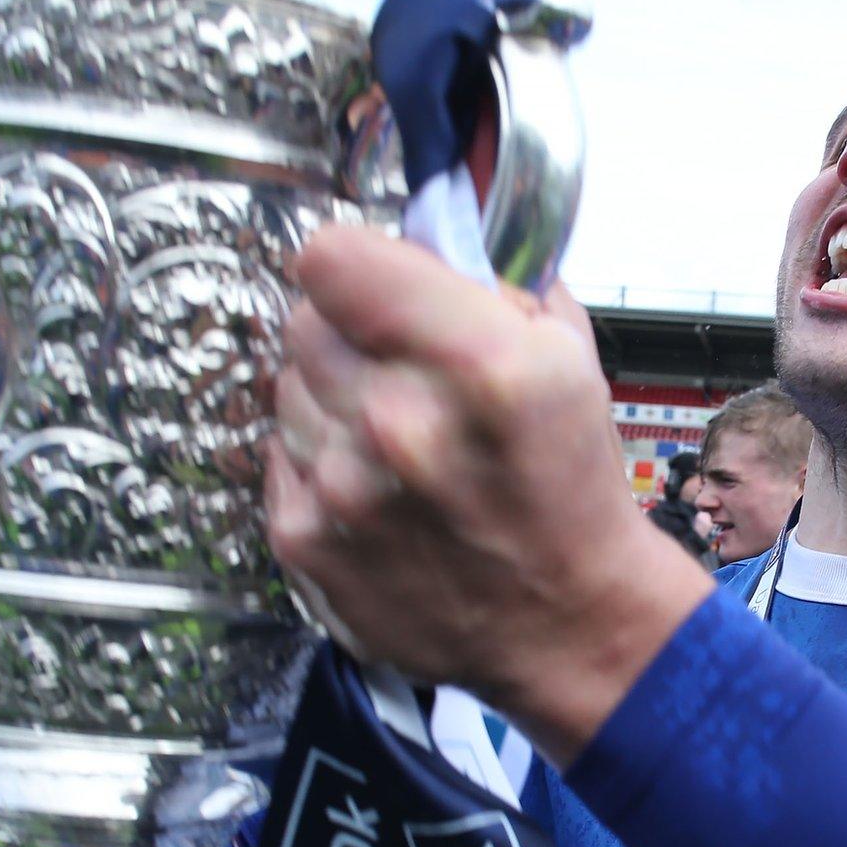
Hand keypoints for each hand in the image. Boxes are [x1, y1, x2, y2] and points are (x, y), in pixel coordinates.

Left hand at [267, 227, 714, 764]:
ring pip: (287, 385)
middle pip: (305, 318)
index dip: (352, 259)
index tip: (370, 276)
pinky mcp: (304, 539)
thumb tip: (426, 224)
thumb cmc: (568, 488)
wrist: (567, 622)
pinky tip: (373, 486)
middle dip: (349, 330)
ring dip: (332, 398)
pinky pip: (277, 452)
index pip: (332, 258)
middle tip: (399, 366)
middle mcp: (400, 425)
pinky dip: (316, 460)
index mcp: (480, 365)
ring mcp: (341, 489)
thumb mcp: (569, 355)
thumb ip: (491, 276)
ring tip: (396, 439)